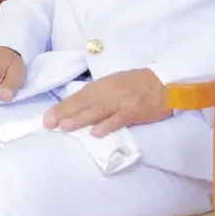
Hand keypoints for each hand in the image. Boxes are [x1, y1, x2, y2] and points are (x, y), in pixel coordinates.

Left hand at [44, 69, 170, 136]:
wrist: (166, 83)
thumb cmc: (140, 84)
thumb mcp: (116, 83)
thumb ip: (99, 93)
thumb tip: (79, 104)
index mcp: (104, 84)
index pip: (80, 95)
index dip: (63, 106)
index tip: (48, 117)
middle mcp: (110, 91)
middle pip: (84, 102)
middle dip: (65, 112)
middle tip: (48, 123)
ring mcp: (122, 101)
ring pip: (98, 110)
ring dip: (80, 118)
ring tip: (65, 126)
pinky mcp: (135, 111)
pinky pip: (119, 118)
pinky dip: (108, 125)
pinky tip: (96, 133)